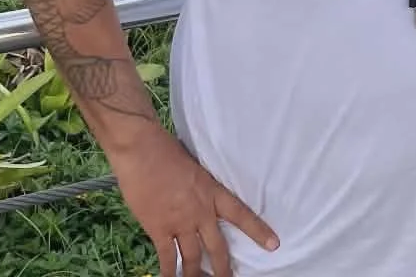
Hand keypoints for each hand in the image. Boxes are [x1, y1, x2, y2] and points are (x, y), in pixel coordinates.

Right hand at [115, 132, 278, 276]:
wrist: (141, 150)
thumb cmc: (166, 151)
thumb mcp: (195, 167)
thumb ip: (201, 187)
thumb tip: (200, 197)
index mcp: (213, 192)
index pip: (242, 215)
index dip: (258, 231)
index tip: (274, 245)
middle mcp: (200, 212)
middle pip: (217, 247)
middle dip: (223, 268)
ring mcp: (180, 222)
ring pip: (193, 257)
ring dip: (196, 274)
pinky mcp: (159, 229)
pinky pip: (167, 256)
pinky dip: (169, 272)